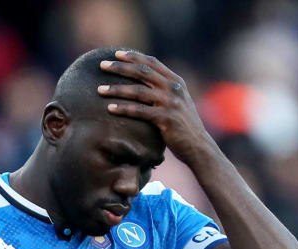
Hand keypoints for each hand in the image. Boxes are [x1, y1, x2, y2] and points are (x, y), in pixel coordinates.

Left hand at [98, 50, 216, 166]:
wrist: (198, 146)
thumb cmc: (184, 125)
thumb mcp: (178, 102)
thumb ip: (164, 90)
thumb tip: (143, 81)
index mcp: (176, 81)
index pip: (152, 62)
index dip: (133, 57)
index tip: (116, 54)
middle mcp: (174, 88)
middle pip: (142, 72)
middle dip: (120, 67)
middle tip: (102, 65)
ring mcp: (170, 103)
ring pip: (138, 91)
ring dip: (116, 89)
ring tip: (99, 89)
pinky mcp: (166, 119)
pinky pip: (140, 111)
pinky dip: (124, 109)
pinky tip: (110, 108)